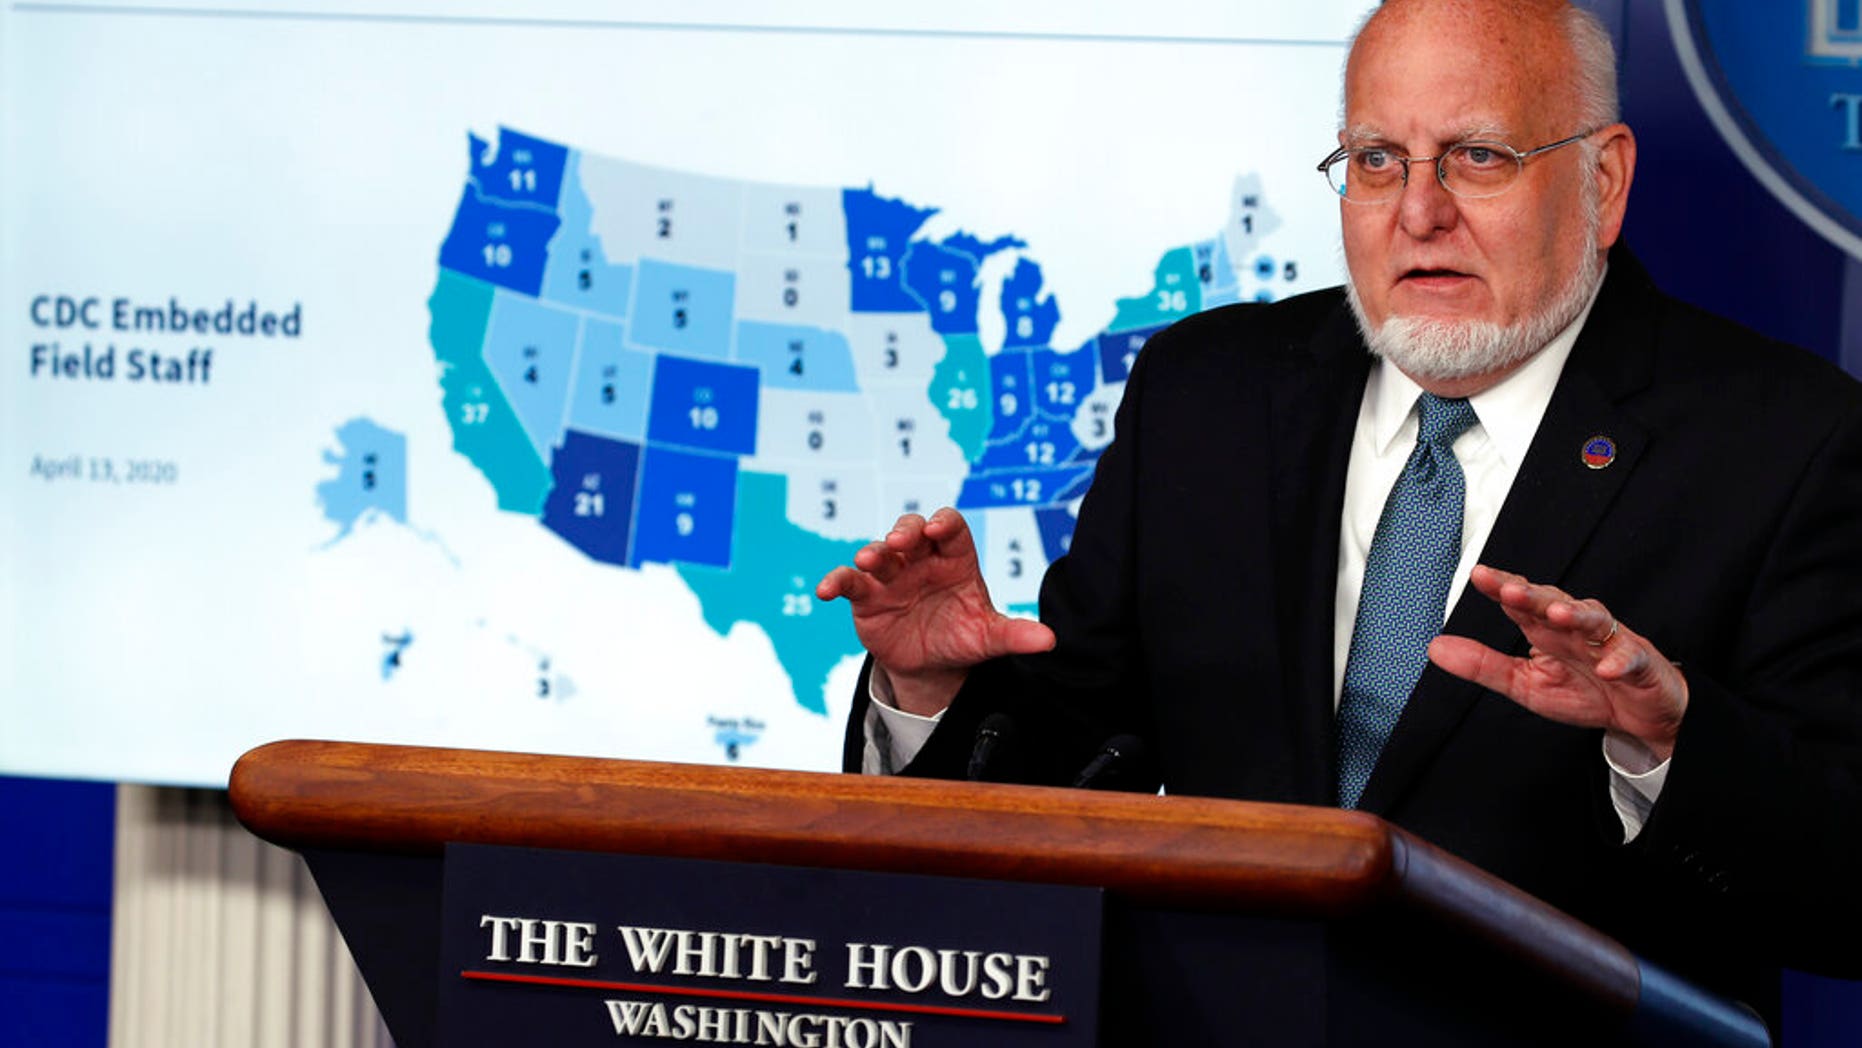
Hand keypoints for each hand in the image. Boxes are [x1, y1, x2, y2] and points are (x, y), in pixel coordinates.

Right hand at [816, 508, 1054, 715]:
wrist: (931, 665)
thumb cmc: (962, 637)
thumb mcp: (989, 637)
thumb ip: (1015, 634)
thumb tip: (1050, 641)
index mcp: (954, 558)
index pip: (950, 528)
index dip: (942, 525)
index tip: (935, 530)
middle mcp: (920, 559)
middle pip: (909, 531)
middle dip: (903, 531)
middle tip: (900, 540)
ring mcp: (891, 575)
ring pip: (878, 552)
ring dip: (872, 552)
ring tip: (870, 560)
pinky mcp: (866, 596)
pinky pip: (848, 582)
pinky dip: (836, 581)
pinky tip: (824, 590)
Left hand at [1428, 565, 1687, 761]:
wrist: (1637, 717)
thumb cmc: (1584, 691)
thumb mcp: (1524, 684)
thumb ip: (1483, 665)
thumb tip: (1435, 647)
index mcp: (1545, 630)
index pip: (1520, 602)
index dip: (1501, 587)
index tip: (1479, 575)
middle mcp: (1575, 628)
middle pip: (1554, 602)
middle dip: (1533, 594)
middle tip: (1510, 588)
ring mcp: (1610, 643)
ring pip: (1593, 621)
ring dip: (1576, 616)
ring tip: (1558, 615)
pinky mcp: (1640, 664)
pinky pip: (1631, 658)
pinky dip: (1620, 660)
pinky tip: (1606, 667)